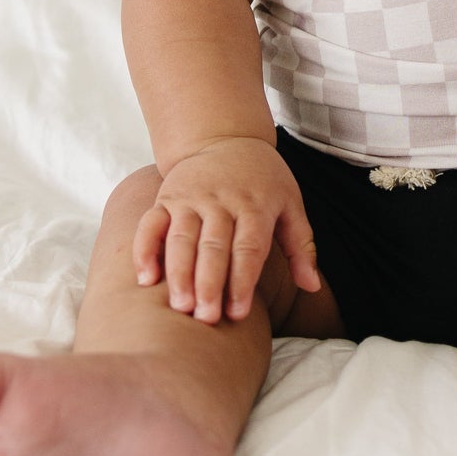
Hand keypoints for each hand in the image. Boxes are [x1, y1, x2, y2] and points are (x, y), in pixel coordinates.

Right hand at [133, 138, 320, 324]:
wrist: (225, 137)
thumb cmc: (263, 181)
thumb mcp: (290, 204)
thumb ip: (301, 245)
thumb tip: (312, 287)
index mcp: (255, 205)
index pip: (248, 247)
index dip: (242, 281)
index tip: (237, 315)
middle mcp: (221, 200)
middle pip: (213, 245)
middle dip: (209, 283)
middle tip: (206, 318)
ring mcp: (190, 198)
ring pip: (181, 238)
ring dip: (178, 273)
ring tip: (179, 306)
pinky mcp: (166, 197)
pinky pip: (150, 224)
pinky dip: (145, 250)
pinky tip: (145, 279)